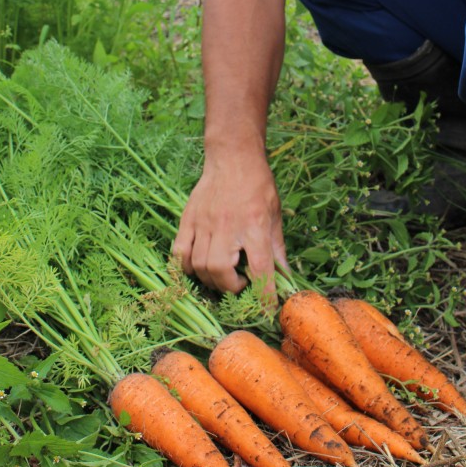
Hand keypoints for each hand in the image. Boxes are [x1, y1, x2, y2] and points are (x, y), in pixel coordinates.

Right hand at [172, 151, 288, 301]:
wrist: (233, 156)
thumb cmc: (258, 184)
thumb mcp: (275, 215)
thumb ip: (277, 248)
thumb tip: (286, 277)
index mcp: (254, 226)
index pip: (259, 270)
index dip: (264, 296)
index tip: (266, 309)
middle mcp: (227, 226)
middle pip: (219, 271)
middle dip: (229, 288)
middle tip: (240, 285)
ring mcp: (203, 223)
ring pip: (198, 265)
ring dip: (210, 279)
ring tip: (223, 275)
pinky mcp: (188, 219)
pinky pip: (179, 251)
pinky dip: (186, 266)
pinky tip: (198, 267)